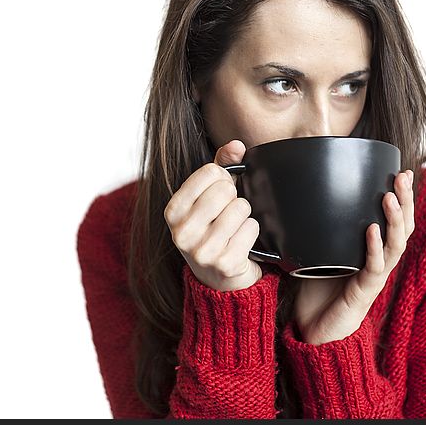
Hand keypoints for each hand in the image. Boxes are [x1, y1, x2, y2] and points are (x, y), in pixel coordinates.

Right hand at [164, 140, 263, 291]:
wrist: (219, 280)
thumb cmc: (213, 231)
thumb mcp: (209, 198)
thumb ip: (221, 166)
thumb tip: (236, 145)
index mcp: (173, 211)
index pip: (210, 172)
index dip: (223, 179)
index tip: (220, 194)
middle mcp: (182, 232)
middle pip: (225, 190)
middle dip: (235, 198)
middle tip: (229, 214)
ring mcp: (202, 250)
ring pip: (241, 208)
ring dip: (245, 216)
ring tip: (235, 229)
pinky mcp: (225, 264)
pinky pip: (251, 228)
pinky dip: (252, 232)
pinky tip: (242, 242)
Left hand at [293, 170, 414, 344]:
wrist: (314, 331)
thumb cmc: (317, 292)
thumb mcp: (315, 252)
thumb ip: (313, 229)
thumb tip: (292, 197)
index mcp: (371, 250)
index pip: (394, 220)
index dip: (400, 197)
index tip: (399, 170)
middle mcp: (379, 261)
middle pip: (403, 227)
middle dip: (405, 200)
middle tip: (402, 176)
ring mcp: (374, 276)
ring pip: (395, 244)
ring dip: (395, 219)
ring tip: (390, 197)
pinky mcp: (365, 291)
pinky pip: (374, 266)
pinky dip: (373, 247)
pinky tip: (371, 229)